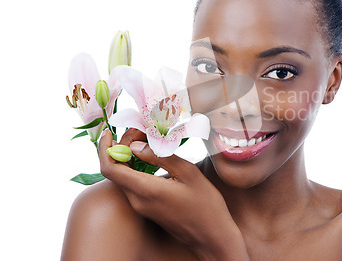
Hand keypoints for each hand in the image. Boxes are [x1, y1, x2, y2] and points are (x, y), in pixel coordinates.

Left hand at [98, 129, 248, 260]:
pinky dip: (135, 167)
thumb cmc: (205, 205)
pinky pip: (133, 184)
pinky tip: (150, 157)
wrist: (211, 236)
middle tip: (141, 132)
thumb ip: (160, 157)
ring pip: (123, 176)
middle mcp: (137, 200)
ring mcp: (141, 206)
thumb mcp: (188, 173)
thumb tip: (134, 146)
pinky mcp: (147, 208)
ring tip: (147, 140)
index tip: (109, 132)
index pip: (110, 168)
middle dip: (121, 147)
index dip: (104, 148)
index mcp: (146, 190)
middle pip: (115, 170)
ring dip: (128, 156)